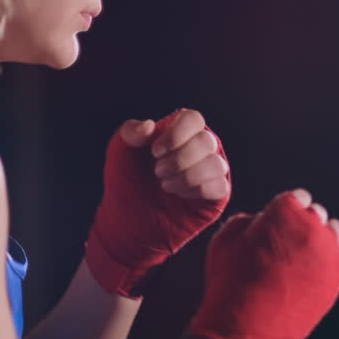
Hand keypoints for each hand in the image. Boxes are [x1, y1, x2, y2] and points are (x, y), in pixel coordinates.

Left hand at [84, 109, 230, 297]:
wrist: (128, 220)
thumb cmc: (126, 182)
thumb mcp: (119, 152)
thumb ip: (129, 132)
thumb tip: (149, 126)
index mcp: (179, 131)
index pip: (193, 118)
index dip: (176, 134)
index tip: (155, 152)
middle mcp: (199, 147)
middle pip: (207, 141)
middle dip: (179, 159)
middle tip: (157, 172)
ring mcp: (210, 170)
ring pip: (216, 164)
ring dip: (186, 177)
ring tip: (165, 186)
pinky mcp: (216, 194)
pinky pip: (219, 186)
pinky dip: (196, 191)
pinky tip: (179, 195)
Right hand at [150, 189, 338, 338]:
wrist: (244, 329)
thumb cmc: (230, 283)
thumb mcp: (224, 240)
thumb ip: (247, 220)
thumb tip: (261, 219)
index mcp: (285, 211)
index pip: (295, 198)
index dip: (283, 210)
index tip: (275, 224)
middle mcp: (313, 227)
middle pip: (314, 214)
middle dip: (300, 224)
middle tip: (282, 244)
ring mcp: (328, 253)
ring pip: (331, 233)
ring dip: (317, 238)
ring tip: (296, 257)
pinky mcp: (337, 277)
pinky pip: (337, 258)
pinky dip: (325, 260)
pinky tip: (306, 272)